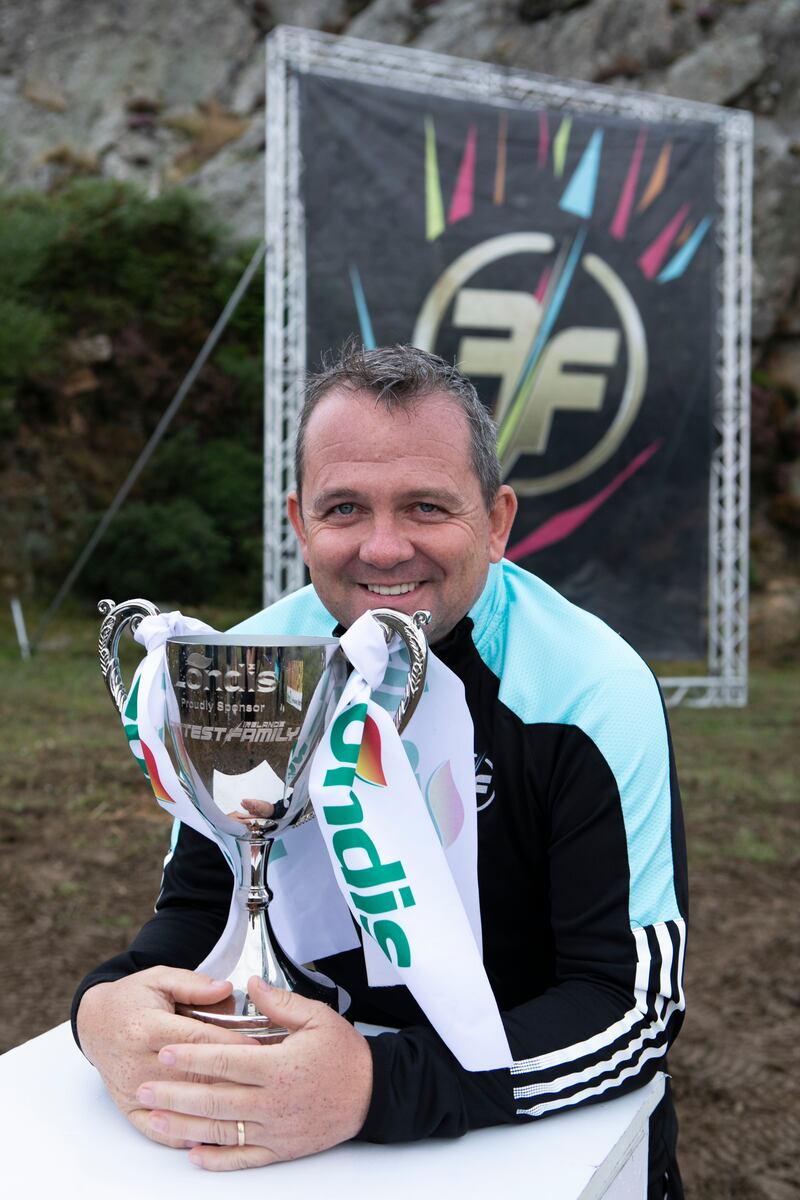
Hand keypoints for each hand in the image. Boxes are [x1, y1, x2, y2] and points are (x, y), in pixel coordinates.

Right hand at [77, 967, 250, 1148]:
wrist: (96, 1024)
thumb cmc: (133, 999)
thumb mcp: (161, 979)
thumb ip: (194, 985)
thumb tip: (227, 989)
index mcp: (148, 1028)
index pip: (197, 1040)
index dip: (230, 1045)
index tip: (260, 1049)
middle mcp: (139, 1063)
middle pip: (192, 1077)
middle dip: (229, 1079)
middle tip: (262, 1081)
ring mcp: (133, 1090)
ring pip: (180, 1105)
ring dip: (213, 1109)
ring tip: (247, 1109)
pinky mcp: (129, 1109)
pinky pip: (158, 1130)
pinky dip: (183, 1136)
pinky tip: (209, 1137)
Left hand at [136, 976, 373, 1169]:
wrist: (373, 1094)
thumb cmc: (345, 1054)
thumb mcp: (318, 1017)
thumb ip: (280, 1003)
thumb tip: (251, 984)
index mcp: (278, 1067)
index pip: (224, 1061)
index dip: (191, 1057)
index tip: (164, 1052)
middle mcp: (272, 1102)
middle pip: (213, 1100)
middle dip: (174, 1095)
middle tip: (143, 1089)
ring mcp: (276, 1130)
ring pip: (221, 1131)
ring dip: (184, 1127)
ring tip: (155, 1120)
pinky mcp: (282, 1150)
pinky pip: (244, 1158)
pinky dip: (217, 1160)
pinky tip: (193, 1156)